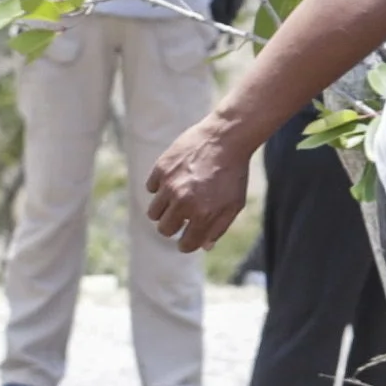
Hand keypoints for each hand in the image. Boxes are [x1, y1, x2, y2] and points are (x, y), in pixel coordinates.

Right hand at [143, 115, 252, 253]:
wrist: (226, 138)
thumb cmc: (234, 174)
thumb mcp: (234, 204)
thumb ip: (218, 227)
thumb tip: (204, 246)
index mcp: (204, 214)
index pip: (186, 244)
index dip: (186, 244)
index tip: (187, 239)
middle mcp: (184, 202)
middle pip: (164, 229)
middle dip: (173, 226)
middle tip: (182, 216)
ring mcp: (170, 185)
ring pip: (154, 212)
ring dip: (164, 210)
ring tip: (177, 198)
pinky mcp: (160, 169)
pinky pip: (151, 188)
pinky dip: (160, 187)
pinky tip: (175, 179)